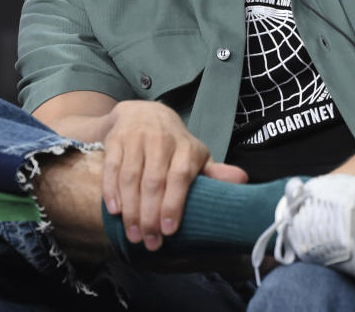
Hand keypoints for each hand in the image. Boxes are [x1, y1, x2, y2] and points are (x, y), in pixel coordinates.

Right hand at [100, 100, 246, 250]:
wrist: (143, 112)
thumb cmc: (174, 144)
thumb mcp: (195, 155)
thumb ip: (215, 172)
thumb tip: (243, 180)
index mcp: (185, 147)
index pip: (180, 176)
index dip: (174, 204)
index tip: (169, 231)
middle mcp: (162, 140)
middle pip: (154, 181)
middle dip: (150, 215)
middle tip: (149, 242)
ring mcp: (137, 138)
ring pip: (131, 177)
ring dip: (131, 209)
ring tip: (133, 234)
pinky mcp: (116, 140)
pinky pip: (112, 167)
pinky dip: (112, 190)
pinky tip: (115, 211)